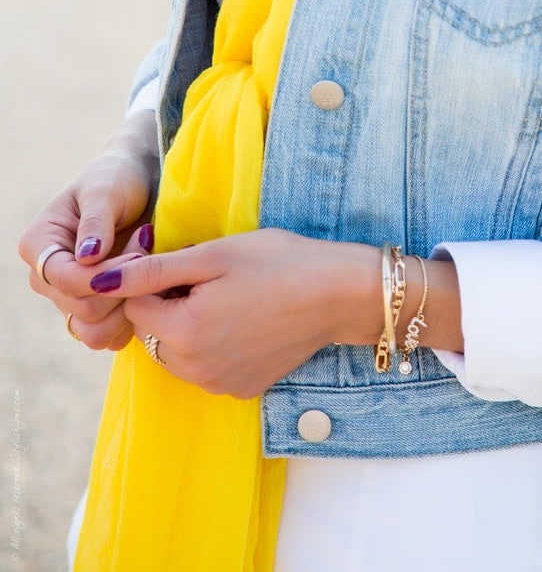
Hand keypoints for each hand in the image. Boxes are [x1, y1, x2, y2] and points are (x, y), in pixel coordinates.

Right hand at [18, 110, 160, 350]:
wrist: (138, 182)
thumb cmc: (117, 178)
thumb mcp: (106, 190)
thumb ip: (96, 222)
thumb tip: (86, 258)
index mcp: (39, 246)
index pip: (65, 280)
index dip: (105, 275)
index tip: (139, 253)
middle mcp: (47, 278)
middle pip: (82, 310)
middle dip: (124, 285)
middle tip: (148, 250)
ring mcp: (69, 298)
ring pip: (94, 333)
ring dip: (130, 306)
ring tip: (149, 268)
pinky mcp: (95, 310)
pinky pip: (110, 336)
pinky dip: (134, 319)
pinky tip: (150, 285)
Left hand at [87, 230, 381, 397]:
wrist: (338, 294)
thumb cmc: (278, 262)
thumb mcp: (213, 255)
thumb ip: (153, 270)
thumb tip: (98, 280)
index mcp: (184, 331)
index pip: (134, 305)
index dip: (154, 277)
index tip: (185, 259)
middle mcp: (195, 369)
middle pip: (153, 332)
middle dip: (168, 304)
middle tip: (209, 276)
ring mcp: (219, 385)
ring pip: (176, 352)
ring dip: (187, 325)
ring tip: (228, 295)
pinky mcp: (241, 390)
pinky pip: (205, 367)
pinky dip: (212, 345)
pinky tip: (244, 319)